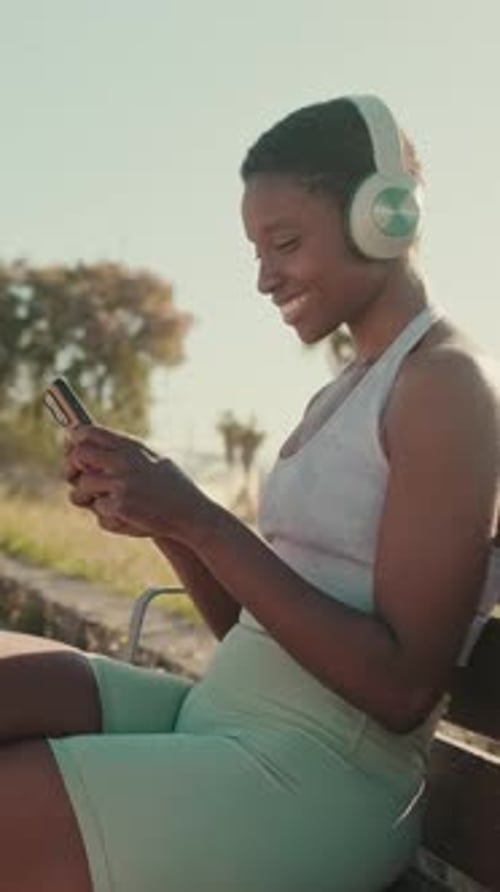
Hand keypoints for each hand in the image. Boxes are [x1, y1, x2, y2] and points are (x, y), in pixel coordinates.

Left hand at [65, 426, 212, 541]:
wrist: (192, 514)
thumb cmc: (172, 487)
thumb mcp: (153, 459)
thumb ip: (125, 452)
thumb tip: (88, 442)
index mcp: (132, 447)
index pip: (89, 432)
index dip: (75, 440)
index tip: (72, 447)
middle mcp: (125, 461)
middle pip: (78, 456)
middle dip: (73, 469)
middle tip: (78, 479)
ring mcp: (122, 484)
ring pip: (82, 486)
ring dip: (86, 497)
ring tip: (101, 503)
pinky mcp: (121, 506)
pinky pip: (98, 511)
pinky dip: (107, 517)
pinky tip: (126, 517)